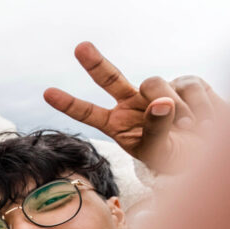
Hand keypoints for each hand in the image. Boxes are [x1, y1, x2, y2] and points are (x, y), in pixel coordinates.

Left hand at [43, 42, 225, 173]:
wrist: (205, 151)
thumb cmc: (175, 155)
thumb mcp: (159, 151)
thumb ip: (155, 130)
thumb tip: (161, 103)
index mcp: (117, 124)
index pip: (89, 113)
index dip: (69, 104)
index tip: (47, 93)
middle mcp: (131, 104)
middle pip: (110, 79)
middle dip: (95, 63)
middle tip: (80, 48)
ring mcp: (154, 92)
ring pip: (153, 84)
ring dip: (172, 106)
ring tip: (187, 127)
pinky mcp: (181, 83)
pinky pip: (186, 86)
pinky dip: (196, 106)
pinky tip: (201, 120)